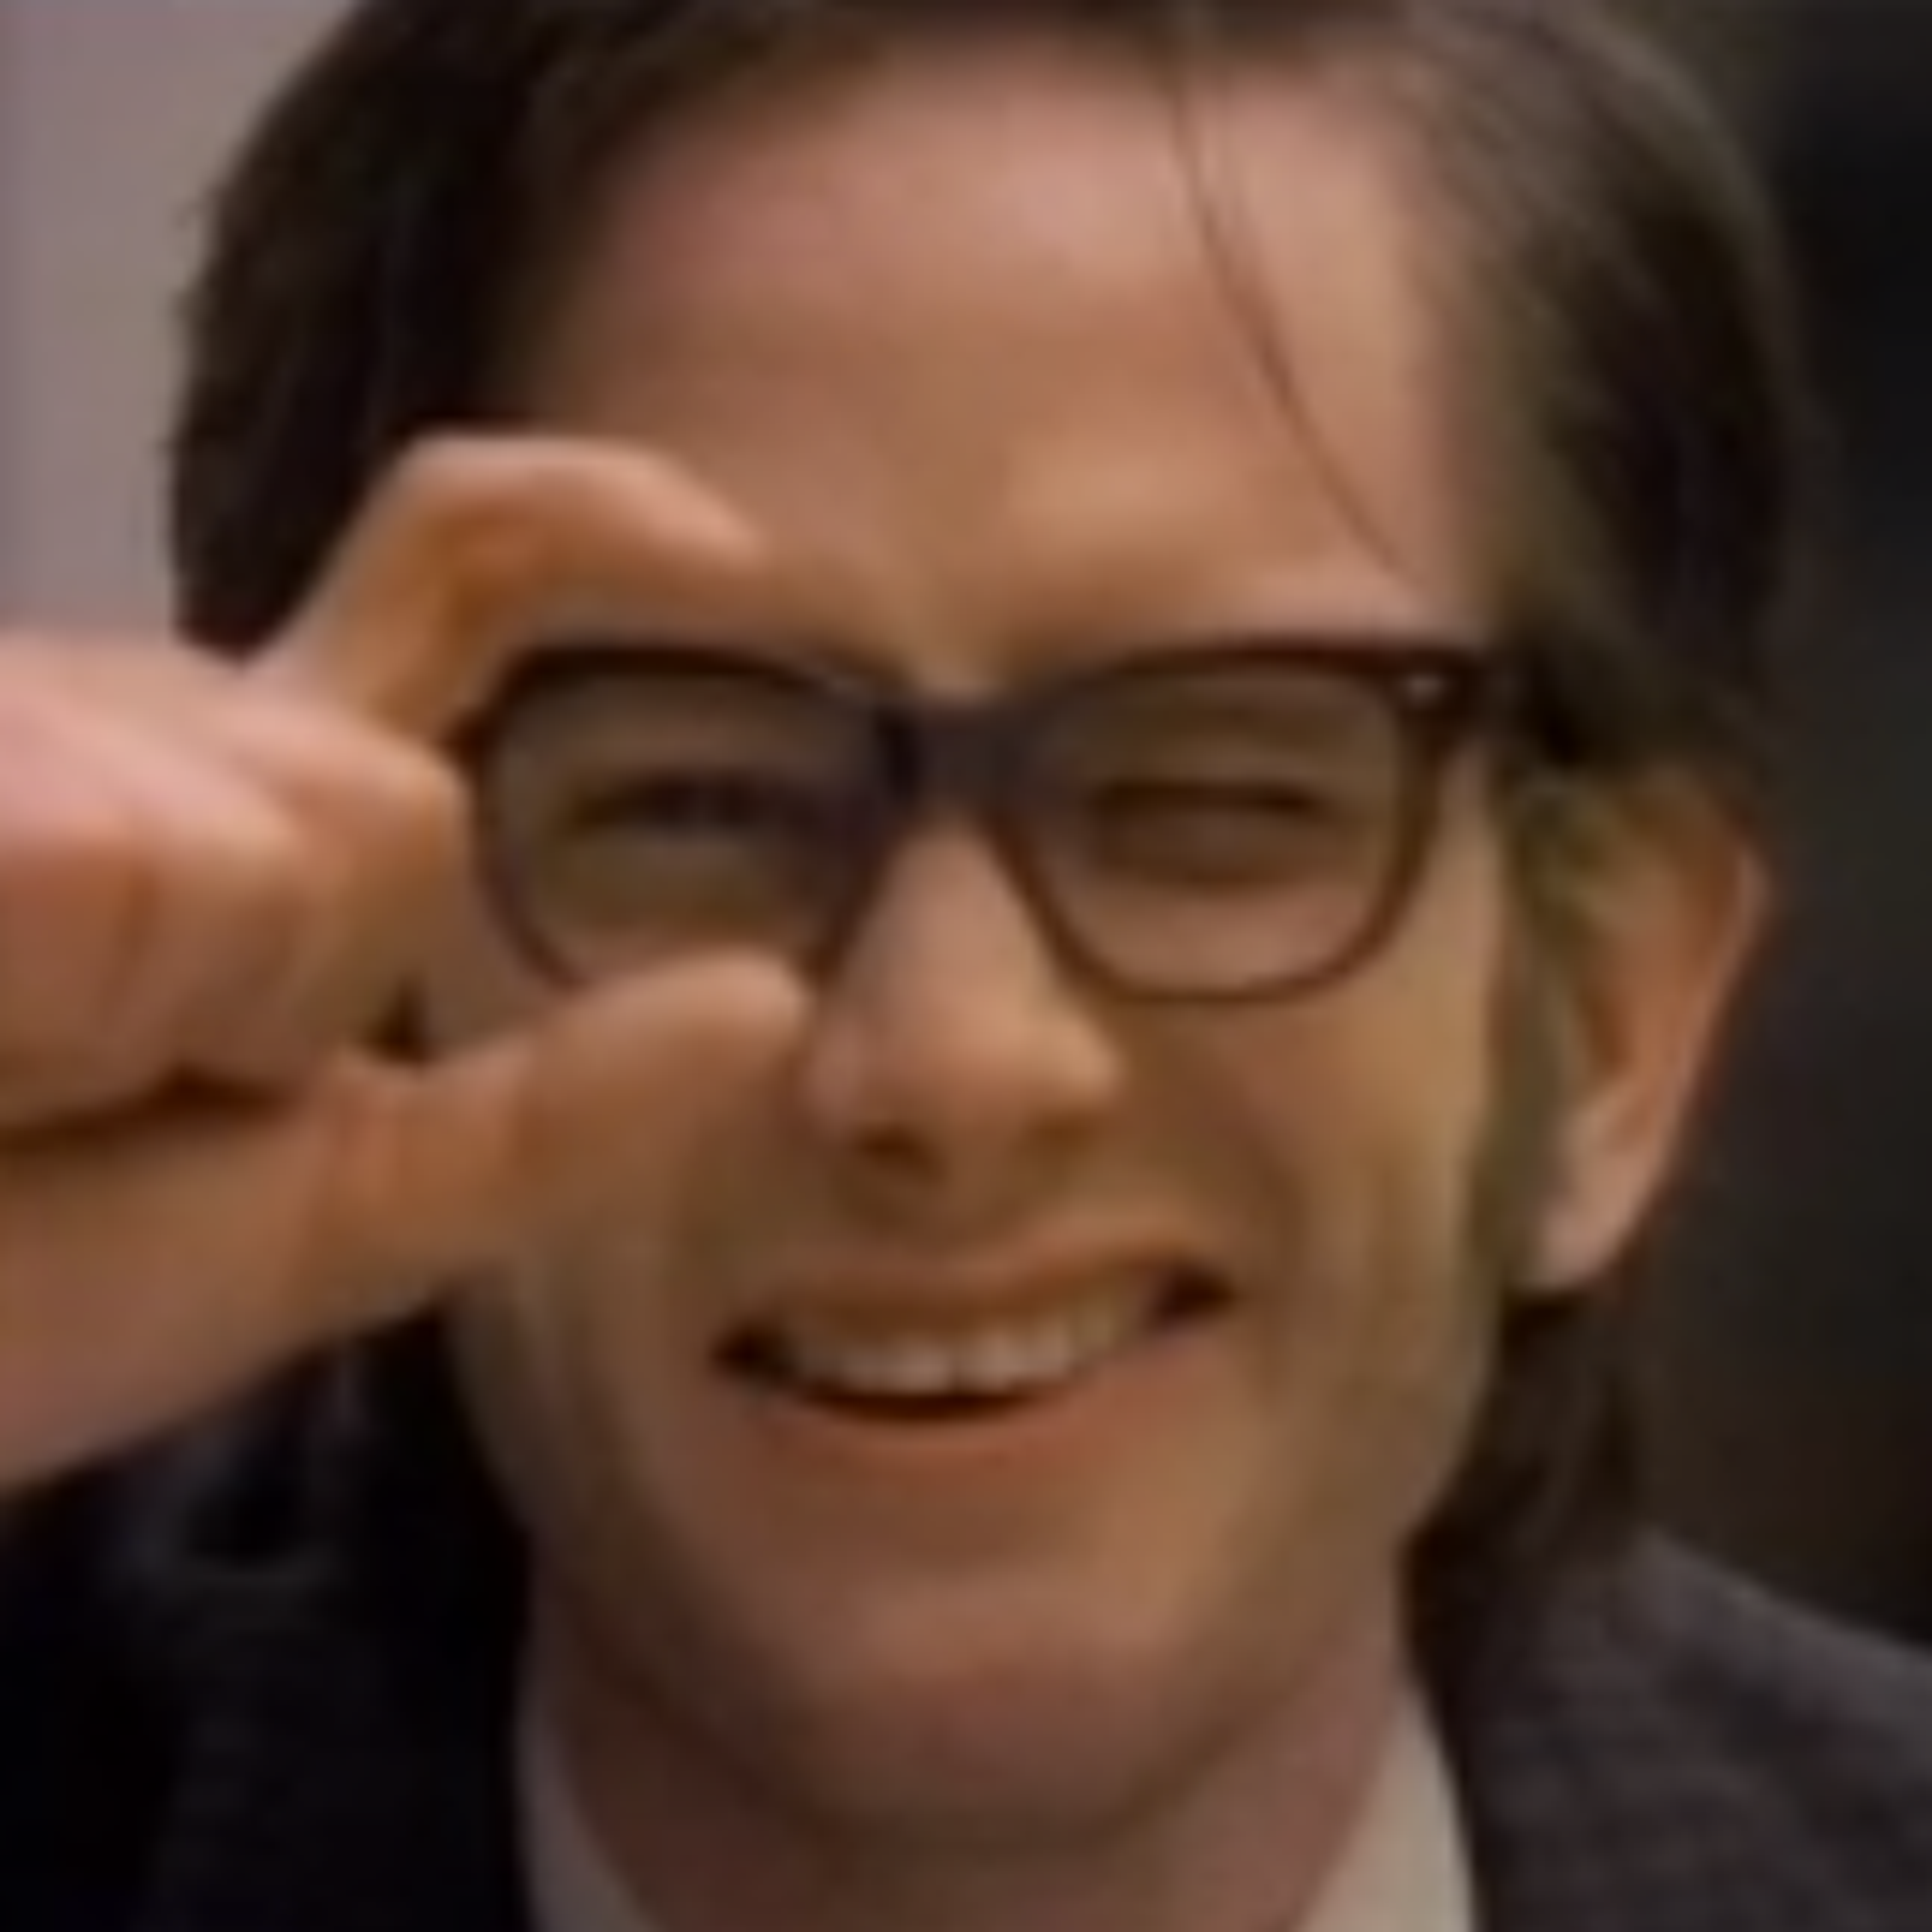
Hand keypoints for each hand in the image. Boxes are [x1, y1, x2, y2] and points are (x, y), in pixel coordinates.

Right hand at [0, 435, 767, 1489]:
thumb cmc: (19, 1283)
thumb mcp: (328, 1219)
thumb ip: (543, 1118)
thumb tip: (770, 1006)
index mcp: (260, 787)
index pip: (463, 569)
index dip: (606, 532)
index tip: (755, 569)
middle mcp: (150, 712)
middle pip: (394, 805)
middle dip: (297, 993)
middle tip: (112, 1100)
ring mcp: (39, 706)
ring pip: (280, 842)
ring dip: (168, 1017)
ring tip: (4, 1081)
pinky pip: (133, 861)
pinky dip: (65, 989)